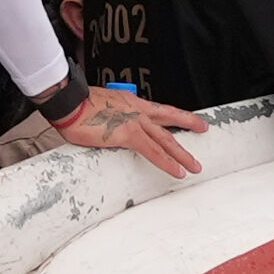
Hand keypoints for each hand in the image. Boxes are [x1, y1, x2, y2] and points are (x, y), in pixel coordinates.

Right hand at [52, 82, 205, 177]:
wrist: (68, 102)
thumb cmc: (76, 104)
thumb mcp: (99, 108)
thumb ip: (109, 117)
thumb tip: (108, 127)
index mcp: (130, 103)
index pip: (159, 109)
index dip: (175, 113)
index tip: (186, 117)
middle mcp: (137, 111)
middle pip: (169, 119)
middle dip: (189, 124)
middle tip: (204, 129)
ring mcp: (134, 122)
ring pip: (166, 139)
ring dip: (182, 154)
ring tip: (195, 165)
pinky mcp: (128, 134)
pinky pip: (153, 152)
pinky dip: (167, 162)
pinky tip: (177, 171)